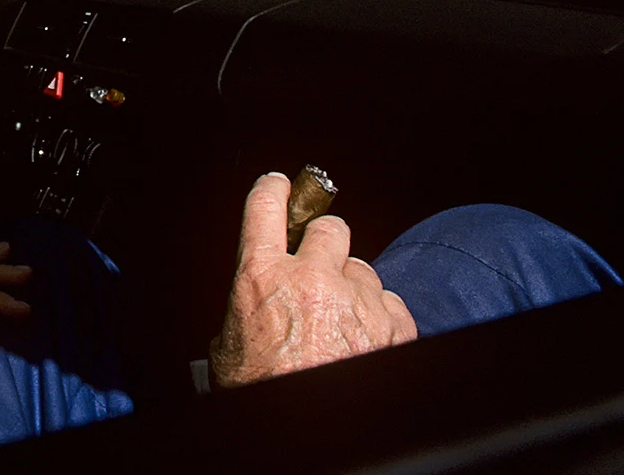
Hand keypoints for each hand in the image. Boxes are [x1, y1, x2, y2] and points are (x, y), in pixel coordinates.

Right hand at [208, 173, 416, 388]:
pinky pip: (391, 302)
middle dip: (326, 245)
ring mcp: (358, 299)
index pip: (266, 207)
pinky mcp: (394, 324)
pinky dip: (380, 318)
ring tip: (338, 327)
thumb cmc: (264, 393)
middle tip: (319, 269)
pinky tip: (363, 342)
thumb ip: (243, 310)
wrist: (311, 437)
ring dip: (353, 289)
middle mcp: (312, 279)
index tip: (280, 186)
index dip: (274, 191)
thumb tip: (251, 303)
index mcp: (262, 278)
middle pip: (331, 228)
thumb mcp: (229, 349)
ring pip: (364, 269)